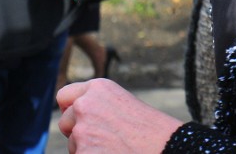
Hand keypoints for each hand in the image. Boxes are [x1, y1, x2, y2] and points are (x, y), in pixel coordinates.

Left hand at [57, 79, 181, 152]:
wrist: (171, 149)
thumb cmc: (153, 132)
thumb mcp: (123, 105)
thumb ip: (97, 105)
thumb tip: (74, 115)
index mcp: (98, 88)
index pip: (64, 97)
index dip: (71, 111)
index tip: (80, 120)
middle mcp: (85, 105)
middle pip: (65, 122)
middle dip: (77, 133)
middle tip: (103, 140)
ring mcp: (82, 130)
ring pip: (73, 145)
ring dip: (87, 149)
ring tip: (116, 149)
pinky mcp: (83, 153)